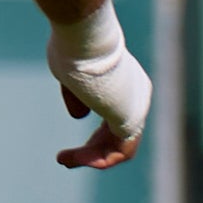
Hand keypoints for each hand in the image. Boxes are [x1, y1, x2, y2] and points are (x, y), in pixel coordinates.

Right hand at [49, 5, 150, 171]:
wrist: (86, 42)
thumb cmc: (75, 49)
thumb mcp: (72, 74)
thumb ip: (77, 96)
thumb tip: (80, 116)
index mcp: (127, 81)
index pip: (115, 115)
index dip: (96, 133)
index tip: (72, 138)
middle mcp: (138, 96)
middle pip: (118, 132)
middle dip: (93, 148)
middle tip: (65, 158)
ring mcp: (137, 108)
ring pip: (118, 143)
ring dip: (91, 157)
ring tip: (64, 160)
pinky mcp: (132, 119)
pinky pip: (120, 150)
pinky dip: (99, 159)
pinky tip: (75, 159)